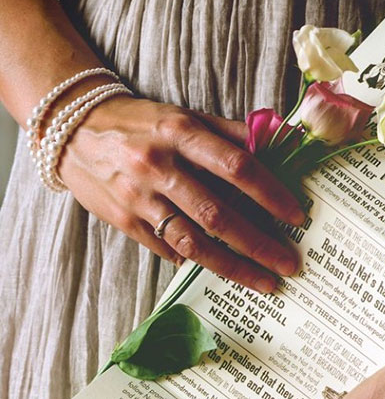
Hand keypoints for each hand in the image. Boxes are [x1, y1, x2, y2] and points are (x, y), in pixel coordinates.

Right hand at [58, 95, 305, 292]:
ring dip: (233, 267)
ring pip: (193, 242)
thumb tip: (279, 142)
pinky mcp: (124, 221)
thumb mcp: (184, 116)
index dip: (271, 194)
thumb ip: (230, 132)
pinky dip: (196, 263)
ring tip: (264, 282)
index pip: (236, 167)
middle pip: (218, 214)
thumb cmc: (141, 123)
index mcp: (181, 133)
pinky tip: (222, 274)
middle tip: (289, 264)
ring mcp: (140, 198)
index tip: (297, 216)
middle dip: (259, 243)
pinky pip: (167, 249)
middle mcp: (160, 166)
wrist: (74, 130)